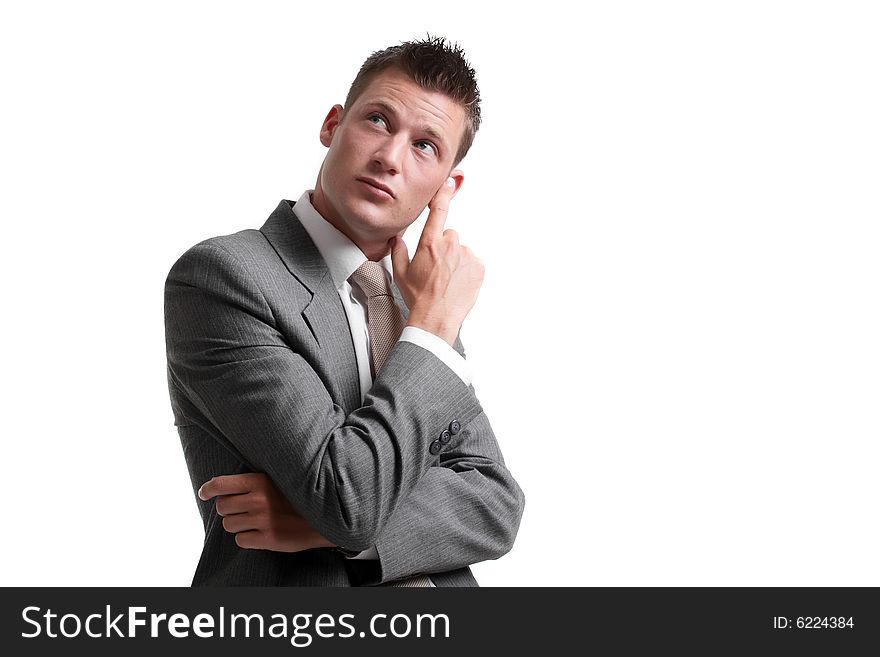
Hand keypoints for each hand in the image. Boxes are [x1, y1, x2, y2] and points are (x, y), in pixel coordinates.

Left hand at [198, 473, 335, 552]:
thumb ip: (254, 482)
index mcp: (260, 481)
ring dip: (237, 524)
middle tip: (241, 509)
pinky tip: (259, 532)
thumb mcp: (278, 480)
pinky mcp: (268, 539)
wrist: (325, 516)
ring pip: (229, 525)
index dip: (208, 489)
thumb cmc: (298, 496)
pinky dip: (246, 538)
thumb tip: (221, 486)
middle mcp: (259, 500)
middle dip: (228, 509)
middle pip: (222, 507)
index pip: (220, 484)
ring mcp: (263, 521)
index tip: (204, 493)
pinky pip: (241, 540)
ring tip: (254, 521)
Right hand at [390, 173, 484, 345]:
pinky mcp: (479, 267)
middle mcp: (450, 245)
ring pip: (461, 251)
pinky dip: (467, 271)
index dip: (444, 193)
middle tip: (435, 269)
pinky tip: (457, 284)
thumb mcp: (400, 273)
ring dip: (456, 261)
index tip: (449, 181)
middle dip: (443, 249)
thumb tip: (396, 240)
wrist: (436, 318)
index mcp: (430, 243)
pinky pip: (473, 263)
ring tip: (446, 280)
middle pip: (449, 237)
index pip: (439, 210)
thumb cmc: (418, 298)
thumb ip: (398, 251)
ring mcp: (467, 256)